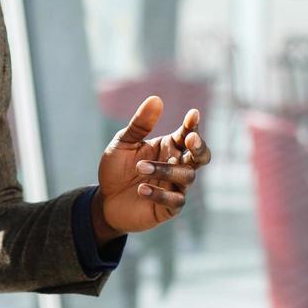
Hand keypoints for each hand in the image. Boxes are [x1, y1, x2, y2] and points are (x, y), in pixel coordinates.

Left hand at [94, 96, 211, 237]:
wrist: (105, 201)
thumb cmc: (117, 169)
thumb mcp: (123, 143)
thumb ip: (139, 125)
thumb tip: (156, 99)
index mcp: (169, 147)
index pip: (188, 133)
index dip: (193, 125)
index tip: (193, 114)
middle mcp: (177, 165)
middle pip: (201, 156)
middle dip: (200, 147)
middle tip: (190, 140)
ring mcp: (175, 187)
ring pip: (187, 176)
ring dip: (165, 170)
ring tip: (139, 167)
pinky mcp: (169, 208)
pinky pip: (175, 200)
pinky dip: (160, 194)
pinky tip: (141, 189)